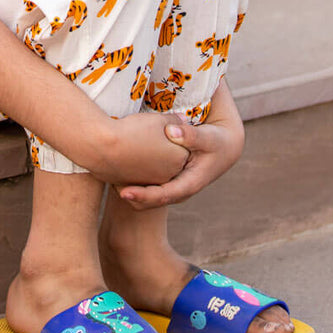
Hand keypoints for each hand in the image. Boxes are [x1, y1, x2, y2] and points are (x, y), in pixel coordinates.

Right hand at [89, 111, 189, 187]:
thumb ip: (175, 121)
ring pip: (152, 167)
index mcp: (178, 159)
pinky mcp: (131, 186)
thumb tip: (182, 119)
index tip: (160, 127)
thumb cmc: (133, 130)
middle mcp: (167, 176)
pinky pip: (136, 174)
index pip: (183, 146)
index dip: (171, 134)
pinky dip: (133, 165)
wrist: (101, 147)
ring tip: (134, 141)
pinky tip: (124, 151)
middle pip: (168, 159)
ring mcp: (149, 183)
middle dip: (162, 148)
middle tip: (147, 133)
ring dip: (147, 158)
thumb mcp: (159, 119)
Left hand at [116, 81, 244, 208]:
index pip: (163, 195)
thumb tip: (172, 131)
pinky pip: (149, 187)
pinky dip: (135, 184)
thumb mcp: (208, 137)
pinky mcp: (168, 180)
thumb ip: (191, 135)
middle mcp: (180, 190)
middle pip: (152, 201)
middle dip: (131, 197)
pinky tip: (118, 173)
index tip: (124, 192)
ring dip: (131, 192)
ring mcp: (173, 187)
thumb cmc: (216, 141)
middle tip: (109, 188)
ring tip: (108, 181)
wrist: (224, 148)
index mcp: (189, 184)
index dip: (143, 195)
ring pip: (149, 197)